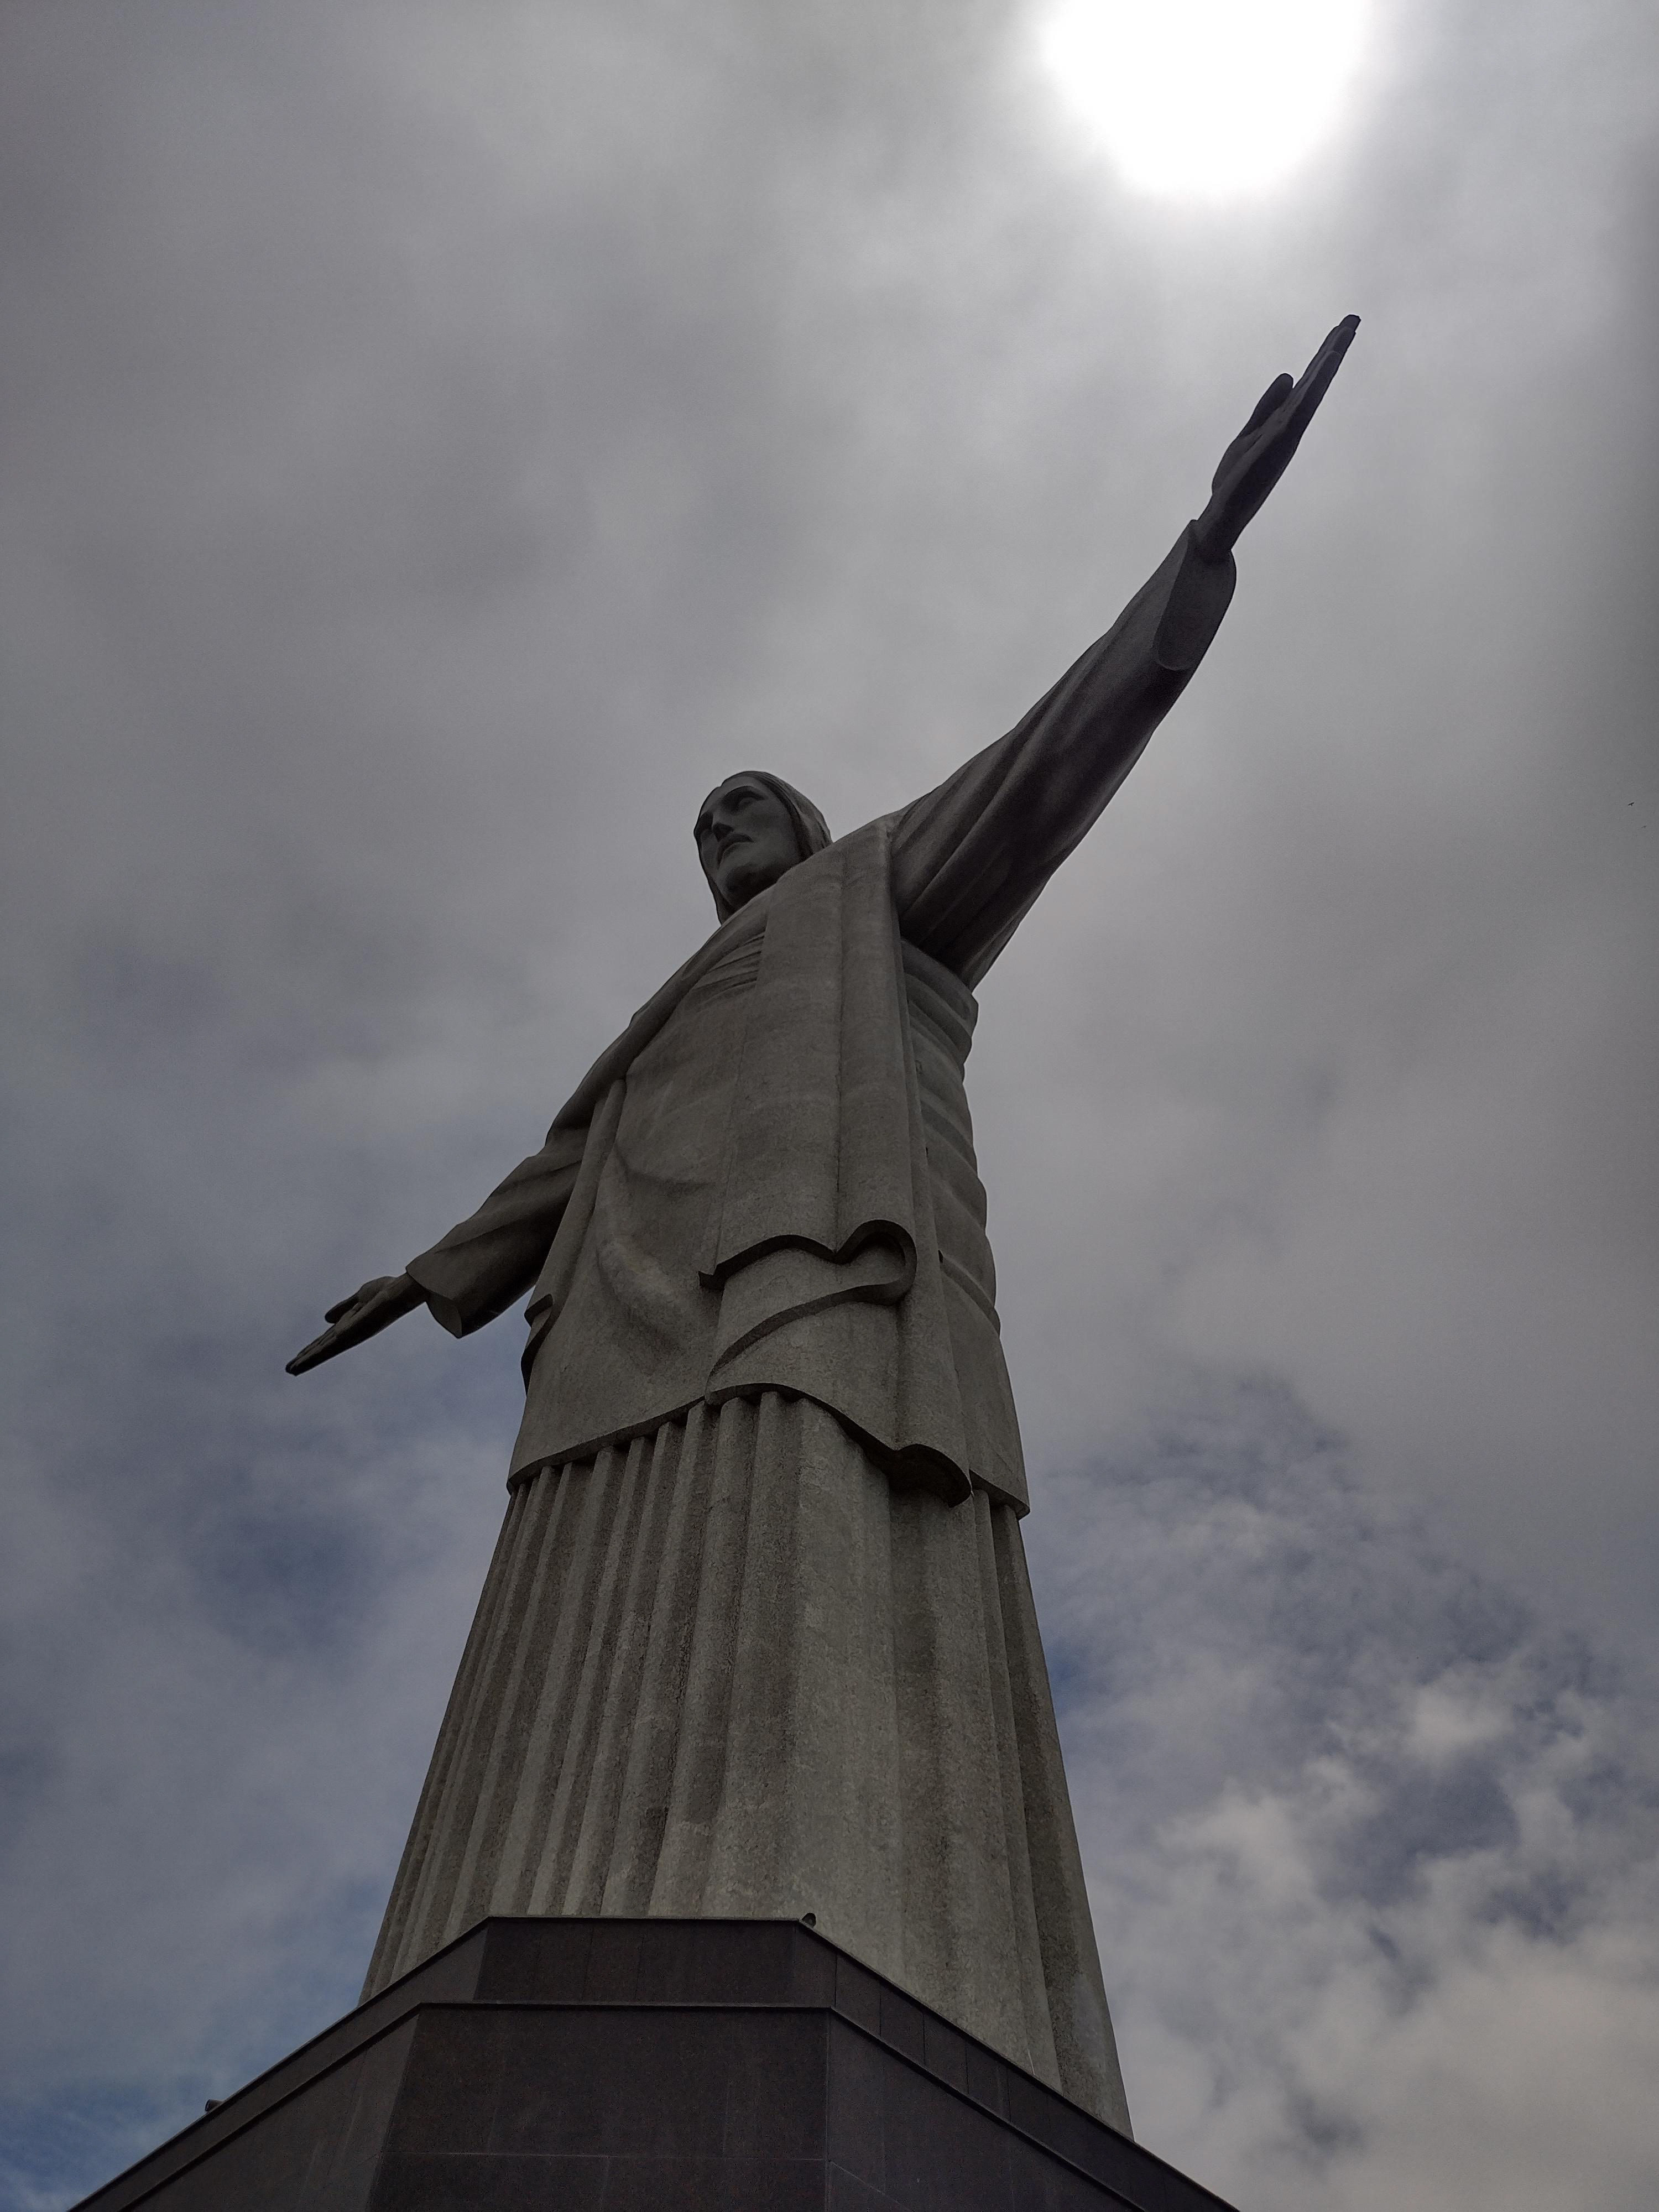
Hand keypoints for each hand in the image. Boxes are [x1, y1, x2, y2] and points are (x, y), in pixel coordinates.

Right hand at [286, 1272, 422, 1374]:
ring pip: (326, 1350)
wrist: (402, 1289)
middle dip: (307, 1358)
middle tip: (289, 1369)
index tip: (298, 1357)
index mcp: (351, 1325)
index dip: (312, 1348)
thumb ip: (344, 1307)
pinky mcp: (353, 1331)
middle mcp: (350, 1333)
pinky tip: (307, 1358)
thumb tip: (326, 1319)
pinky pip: (333, 1344)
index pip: (327, 1340)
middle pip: (324, 1348)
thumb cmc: (387, 1291)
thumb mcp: (360, 1297)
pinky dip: (318, 1353)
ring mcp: (352, 1334)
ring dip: (308, 1360)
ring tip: (291, 1369)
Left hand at [1194, 315, 1358, 562]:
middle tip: (1353, 319)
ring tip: (1344, 335)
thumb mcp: (1250, 431)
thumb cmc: (1238, 476)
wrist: (1223, 511)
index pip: (1307, 381)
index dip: (1323, 355)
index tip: (1340, 328)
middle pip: (1316, 380)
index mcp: (1285, 420)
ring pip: (1313, 391)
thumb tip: (1288, 375)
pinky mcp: (1279, 441)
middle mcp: (1292, 424)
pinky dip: (1311, 389)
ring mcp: (1288, 432)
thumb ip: (1268, 405)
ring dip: (1328, 363)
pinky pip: (1299, 410)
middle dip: (1334, 350)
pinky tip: (1321, 370)